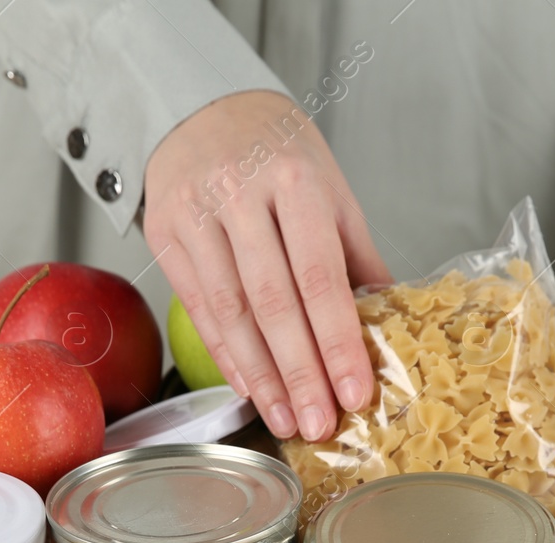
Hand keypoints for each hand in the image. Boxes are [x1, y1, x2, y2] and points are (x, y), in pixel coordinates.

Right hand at [144, 90, 391, 440]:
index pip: (320, 278)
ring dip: (262, 378)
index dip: (337, 342)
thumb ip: (355, 256)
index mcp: (294, 182)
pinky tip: (252, 388)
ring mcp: (196, 215)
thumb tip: (389, 321)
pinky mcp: (164, 233)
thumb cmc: (277, 153)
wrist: (204, 108)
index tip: (355, 392)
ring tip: (288, 419)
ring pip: (231, 313)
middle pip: (273, 304)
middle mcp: (240, 196)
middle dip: (301, 374)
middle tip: (321, 423)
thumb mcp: (329, 188)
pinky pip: (199, 309)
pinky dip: (228, 355)